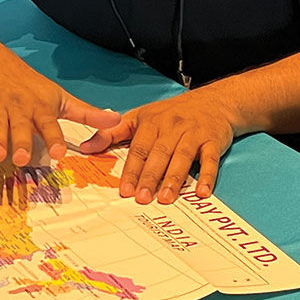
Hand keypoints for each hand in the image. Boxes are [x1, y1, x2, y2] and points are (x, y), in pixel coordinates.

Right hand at [0, 45, 120, 166]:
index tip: (59, 154)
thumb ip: (86, 113)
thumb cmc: (31, 85)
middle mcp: (19, 108)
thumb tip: (117, 120)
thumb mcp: (60, 97)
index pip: (49, 124)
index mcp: (40, 108)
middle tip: (21, 159)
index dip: (54, 138)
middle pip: (20, 127)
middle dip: (21, 142)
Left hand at [80, 87, 237, 201]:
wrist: (213, 100)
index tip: (124, 189)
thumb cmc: (173, 112)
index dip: (131, 169)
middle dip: (149, 177)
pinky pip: (210, 160)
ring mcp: (194, 134)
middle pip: (159, 154)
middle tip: (141, 198)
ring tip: (165, 198)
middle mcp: (172, 127)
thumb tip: (86, 147)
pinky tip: (202, 192)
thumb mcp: (140, 116)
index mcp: (152, 122)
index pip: (138, 148)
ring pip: (183, 157)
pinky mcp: (213, 141)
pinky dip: (207, 176)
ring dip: (174, 179)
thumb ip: (112, 133)